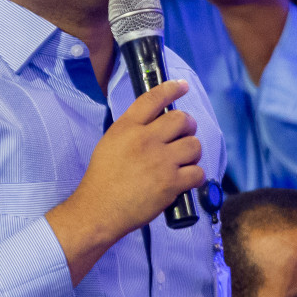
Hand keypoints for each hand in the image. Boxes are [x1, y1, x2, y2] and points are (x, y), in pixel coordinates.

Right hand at [45, 80, 205, 283]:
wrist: (99, 210)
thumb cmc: (102, 179)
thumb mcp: (110, 143)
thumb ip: (132, 130)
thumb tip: (156, 123)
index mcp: (127, 127)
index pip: (153, 98)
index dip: (172, 89)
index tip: (182, 86)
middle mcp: (145, 139)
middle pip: (182, 120)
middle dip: (188, 126)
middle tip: (184, 135)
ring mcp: (160, 161)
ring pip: (194, 145)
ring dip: (193, 152)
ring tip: (184, 160)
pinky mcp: (171, 183)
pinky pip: (197, 172)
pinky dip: (195, 176)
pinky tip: (186, 179)